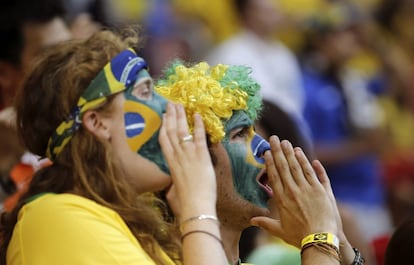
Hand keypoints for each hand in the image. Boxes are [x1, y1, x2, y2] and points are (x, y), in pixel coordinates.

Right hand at [159, 103, 216, 220]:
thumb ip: (173, 183)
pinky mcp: (202, 157)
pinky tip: (197, 115)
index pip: (164, 141)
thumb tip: (171, 185)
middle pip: (171, 132)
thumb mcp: (173, 191)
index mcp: (170, 164)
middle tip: (171, 103)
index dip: (163, 126)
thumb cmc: (183, 204)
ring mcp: (189, 155)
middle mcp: (177, 156)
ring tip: (180, 104)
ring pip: (182, 131)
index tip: (164, 116)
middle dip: (171, 116)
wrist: (195, 208)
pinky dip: (198, 125)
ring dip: (181, 116)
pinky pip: (199, 137)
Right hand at [250, 136, 338, 247]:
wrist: (320, 241)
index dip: (270, 162)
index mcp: (282, 199)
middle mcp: (293, 191)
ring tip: (287, 143)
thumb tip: (251, 221)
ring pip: (298, 167)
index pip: (274, 176)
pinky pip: (313, 173)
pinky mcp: (321, 190)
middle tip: (275, 139)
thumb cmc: (299, 237)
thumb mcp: (280, 231)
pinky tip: (302, 154)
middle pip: (284, 167)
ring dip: (292, 153)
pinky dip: (308, 162)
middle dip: (279, 151)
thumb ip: (265, 223)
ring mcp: (308, 189)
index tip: (267, 152)